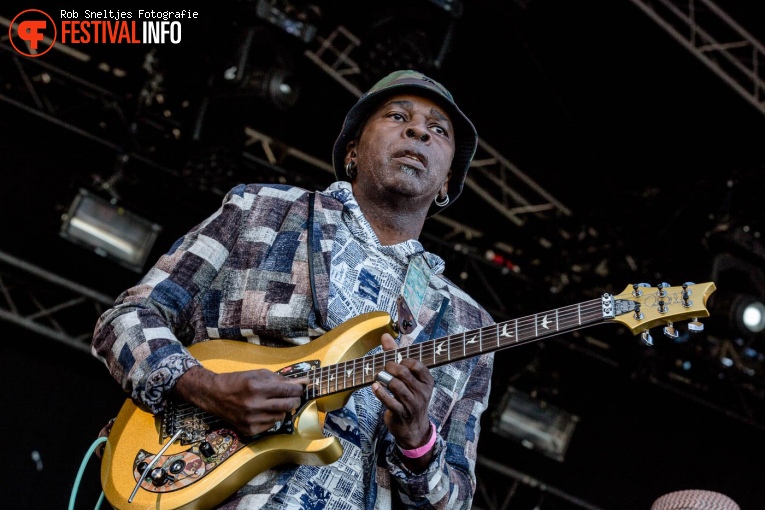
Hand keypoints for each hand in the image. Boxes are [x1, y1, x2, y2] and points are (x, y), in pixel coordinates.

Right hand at [174, 366, 307, 436]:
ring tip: (273, 402)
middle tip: (292, 395)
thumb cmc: (238, 381)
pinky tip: (263, 411)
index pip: (288, 390)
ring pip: (281, 416)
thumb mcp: (258, 374)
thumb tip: (303, 382)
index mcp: (256, 387)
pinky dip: (271, 417)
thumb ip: (281, 379)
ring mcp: (251, 420)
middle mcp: (254, 405)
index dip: (298, 388)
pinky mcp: (249, 430)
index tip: (300, 387)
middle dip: (295, 399)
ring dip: (282, 409)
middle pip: (288, 405)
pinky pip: (271, 425)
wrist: (214, 395)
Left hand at [372, 333, 434, 465]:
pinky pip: (389, 401)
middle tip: (384, 367)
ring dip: (384, 379)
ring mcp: (412, 404)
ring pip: (396, 386)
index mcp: (427, 382)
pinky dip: (380, 392)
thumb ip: (396, 356)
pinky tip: (375, 386)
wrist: (413, 429)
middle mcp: (422, 392)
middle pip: (404, 373)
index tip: (397, 361)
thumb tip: (385, 336)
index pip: (417, 365)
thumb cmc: (409, 397)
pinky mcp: (401, 414)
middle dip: (390, 367)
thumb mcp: (409, 379)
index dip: (404, 360)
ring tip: (378, 377)